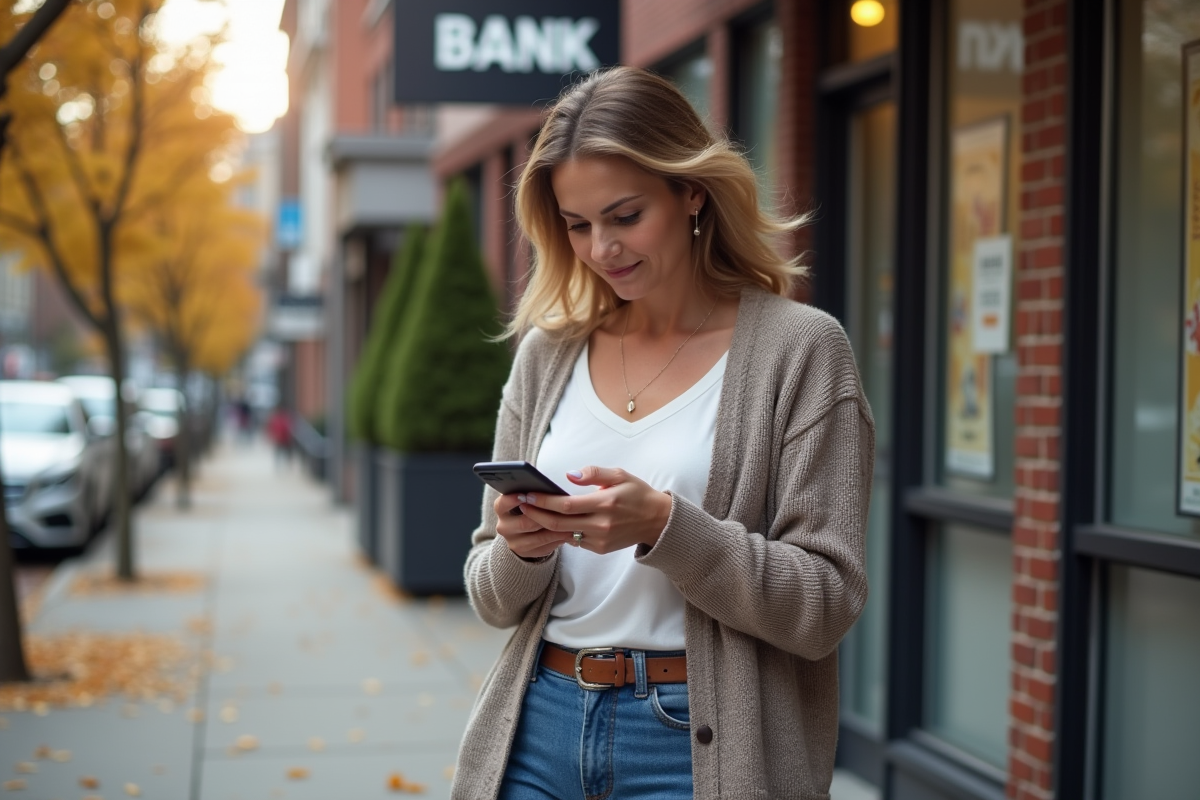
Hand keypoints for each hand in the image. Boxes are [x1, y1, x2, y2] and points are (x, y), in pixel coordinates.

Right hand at [493, 491, 574, 559]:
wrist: (525, 530)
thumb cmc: (530, 507)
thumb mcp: (527, 498)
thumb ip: (533, 493)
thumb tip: (550, 488)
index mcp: (501, 509)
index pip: (502, 504)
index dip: (513, 500)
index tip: (526, 495)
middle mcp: (503, 526)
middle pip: (524, 523)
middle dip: (544, 517)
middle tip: (562, 511)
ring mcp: (513, 542)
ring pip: (537, 538)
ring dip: (555, 531)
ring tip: (571, 523)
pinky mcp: (524, 553)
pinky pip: (543, 547)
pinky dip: (557, 540)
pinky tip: (568, 533)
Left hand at [516, 466, 672, 553]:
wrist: (657, 521)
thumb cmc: (637, 493)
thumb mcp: (619, 475)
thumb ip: (594, 473)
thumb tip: (569, 476)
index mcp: (605, 503)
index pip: (566, 505)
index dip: (543, 501)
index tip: (527, 495)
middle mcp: (601, 525)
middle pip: (559, 523)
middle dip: (536, 515)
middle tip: (520, 506)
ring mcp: (600, 540)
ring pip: (564, 535)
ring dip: (544, 526)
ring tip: (528, 515)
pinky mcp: (600, 548)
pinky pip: (575, 540)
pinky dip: (561, 532)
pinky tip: (549, 523)